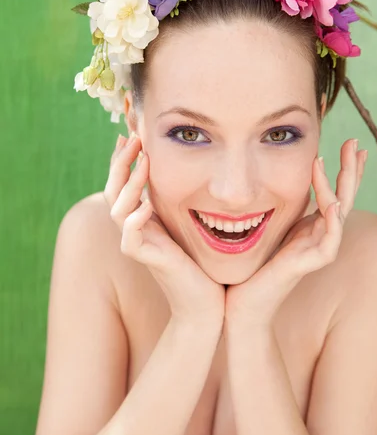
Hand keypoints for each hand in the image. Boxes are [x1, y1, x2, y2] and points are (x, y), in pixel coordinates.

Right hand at [104, 133, 224, 327]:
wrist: (206, 301)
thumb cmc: (201, 260)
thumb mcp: (189, 220)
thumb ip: (181, 198)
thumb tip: (189, 166)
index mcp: (143, 217)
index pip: (123, 183)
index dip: (123, 159)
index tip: (130, 133)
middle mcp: (137, 228)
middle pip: (113, 191)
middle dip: (121, 163)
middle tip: (133, 138)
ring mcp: (140, 245)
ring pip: (118, 211)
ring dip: (130, 185)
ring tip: (145, 164)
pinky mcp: (149, 261)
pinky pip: (130, 241)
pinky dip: (135, 222)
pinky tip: (147, 205)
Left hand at [224, 139, 367, 330]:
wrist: (240, 300)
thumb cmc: (251, 265)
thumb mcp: (266, 227)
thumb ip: (278, 208)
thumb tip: (273, 179)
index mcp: (311, 227)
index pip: (334, 193)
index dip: (344, 170)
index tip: (351, 145)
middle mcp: (319, 236)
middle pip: (344, 197)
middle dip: (352, 169)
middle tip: (356, 142)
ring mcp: (317, 249)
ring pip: (340, 211)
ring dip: (344, 183)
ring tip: (345, 156)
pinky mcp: (310, 263)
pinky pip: (331, 236)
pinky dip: (333, 215)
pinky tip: (333, 197)